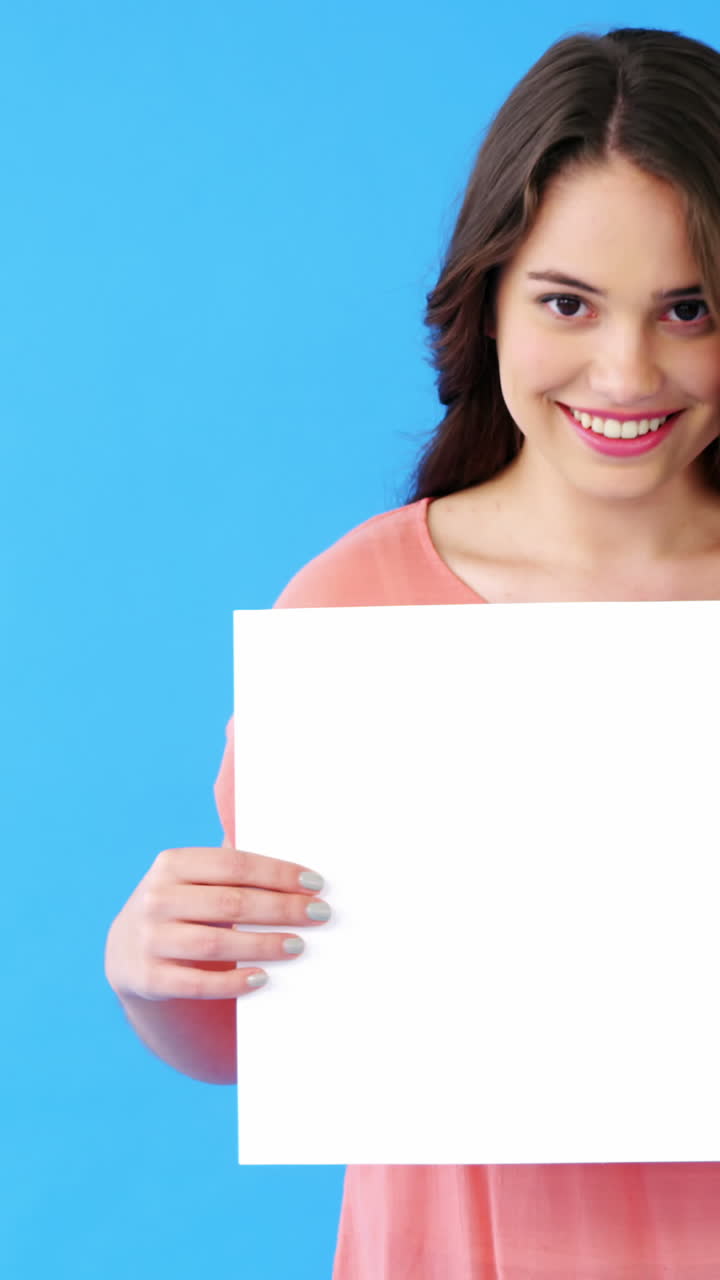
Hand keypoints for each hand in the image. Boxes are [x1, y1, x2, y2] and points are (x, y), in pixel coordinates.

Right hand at [105, 845, 329, 1000]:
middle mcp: (156, 898)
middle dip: (281, 909)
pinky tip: (263, 979)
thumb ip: (230, 867)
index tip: (315, 883)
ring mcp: (150, 939)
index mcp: (172, 864)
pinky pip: (198, 984)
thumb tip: (296, 871)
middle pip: (231, 903)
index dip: (277, 873)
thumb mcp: (191, 878)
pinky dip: (233, 983)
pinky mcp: (149, 978)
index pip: (233, 864)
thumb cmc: (181, 905)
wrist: (125, 950)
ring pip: (216, 943)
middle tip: (319, 914)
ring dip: (263, 944)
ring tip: (298, 945)